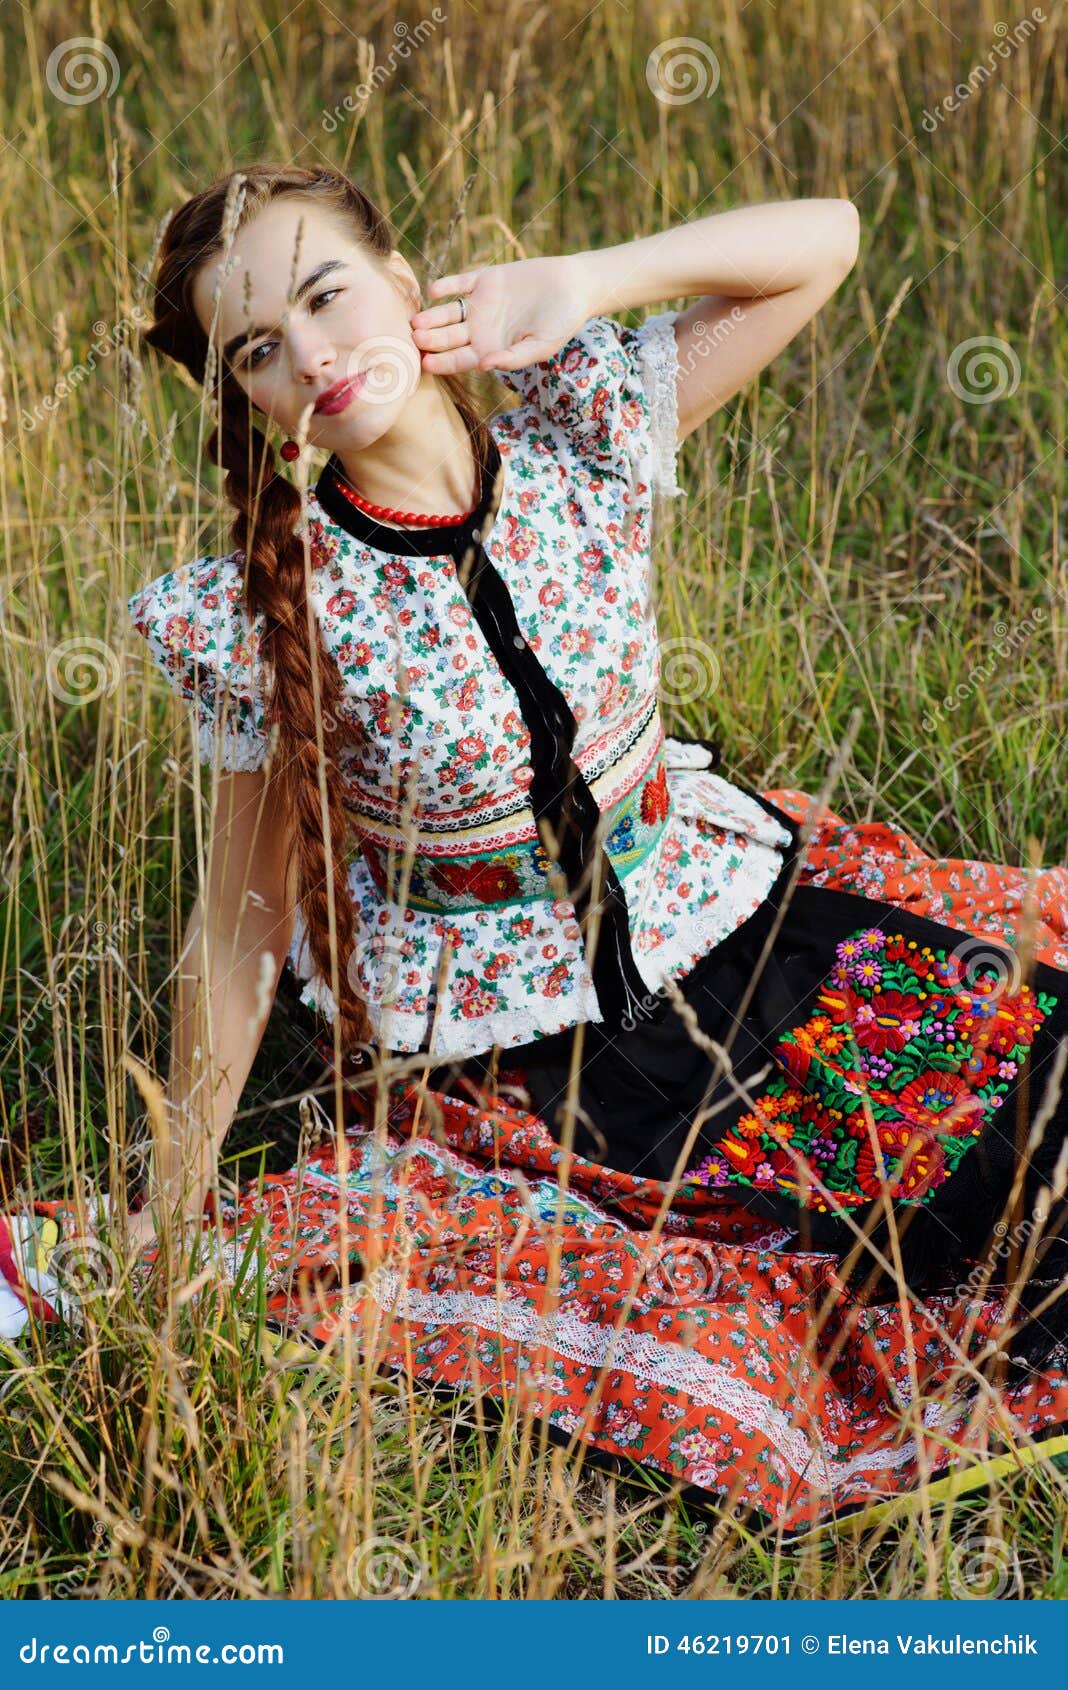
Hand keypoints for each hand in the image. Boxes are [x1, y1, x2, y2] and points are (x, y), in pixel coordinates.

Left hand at [410, 253, 596, 376]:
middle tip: (414, 340)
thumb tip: (484, 366)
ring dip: (432, 316)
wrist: (573, 286)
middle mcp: (480, 329)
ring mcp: (480, 304)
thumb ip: (513, 357)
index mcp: (491, 349)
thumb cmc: (562, 323)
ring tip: (417, 320)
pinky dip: (446, 286)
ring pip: (448, 313)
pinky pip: (459, 283)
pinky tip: (435, 291)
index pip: (459, 360)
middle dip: (430, 340)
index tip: (426, 364)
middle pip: (447, 338)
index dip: (442, 363)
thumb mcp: (540, 345)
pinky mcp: (484, 279)